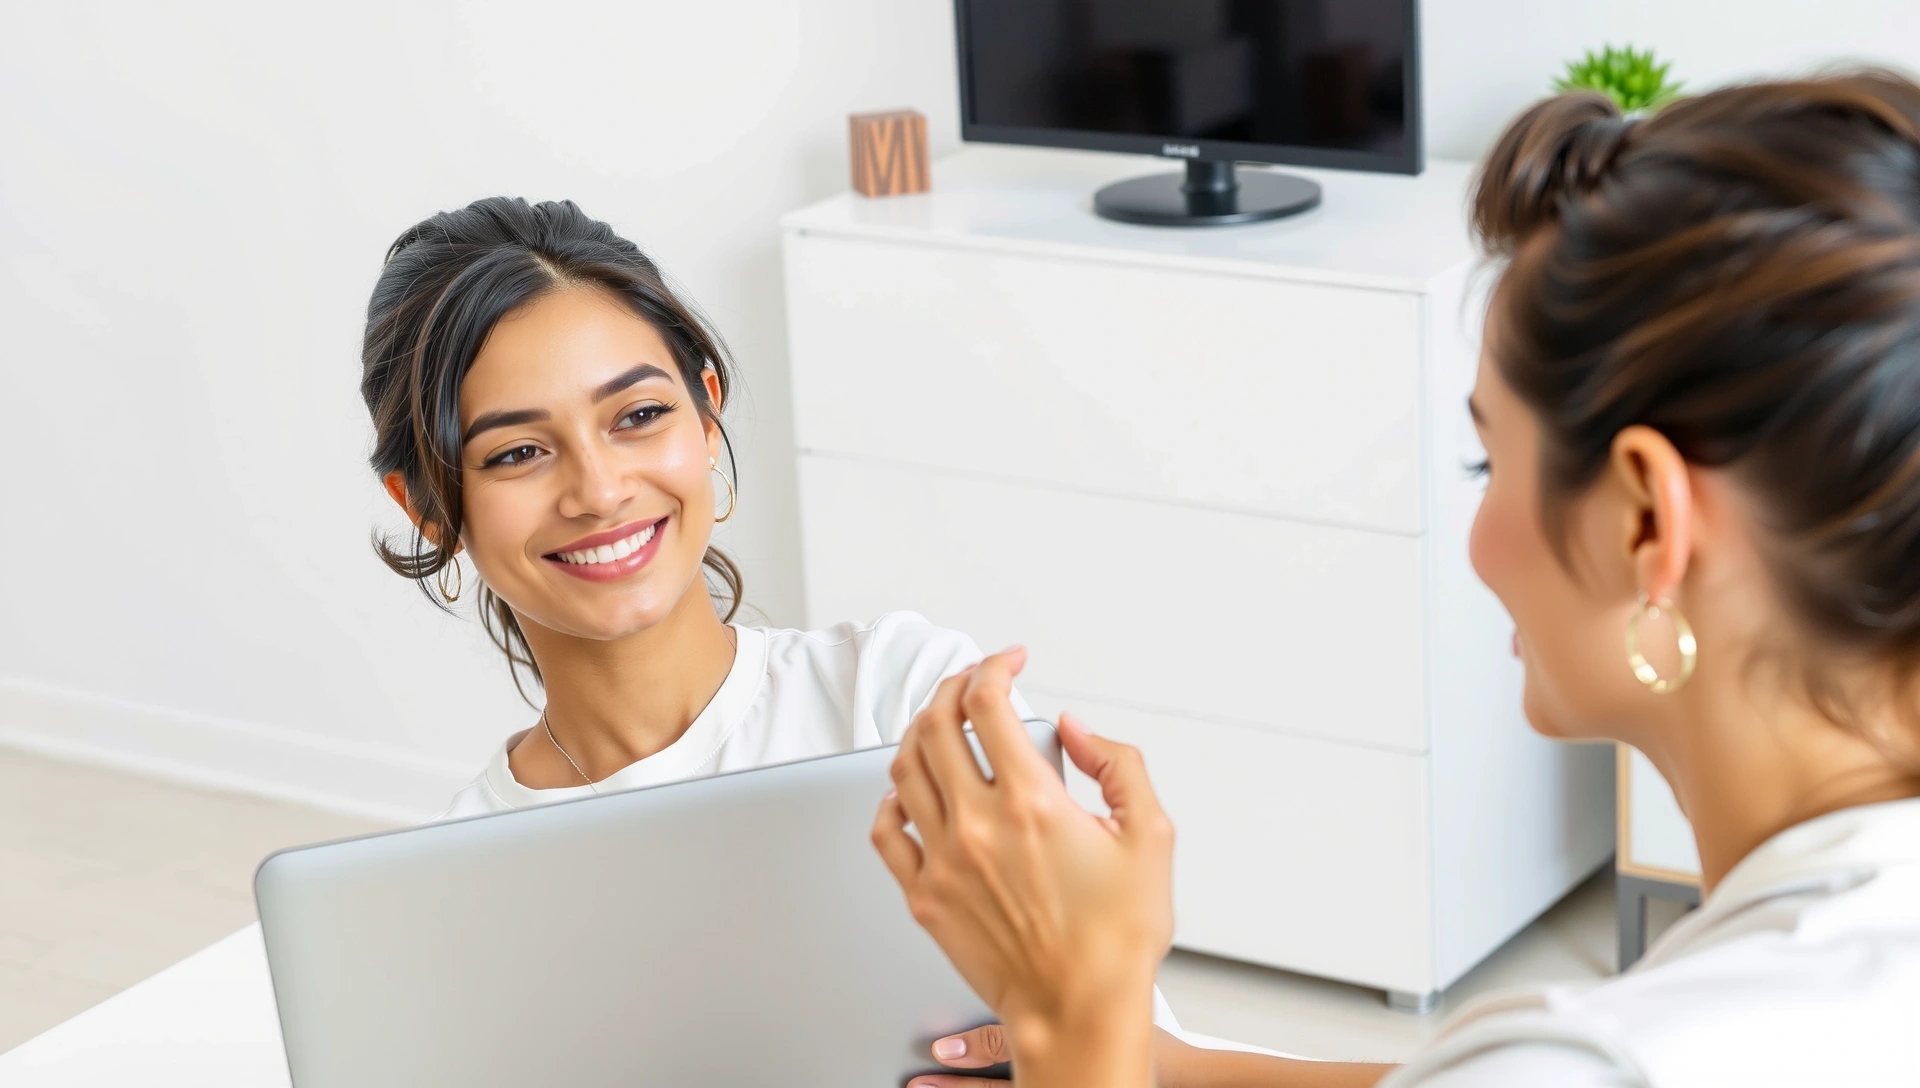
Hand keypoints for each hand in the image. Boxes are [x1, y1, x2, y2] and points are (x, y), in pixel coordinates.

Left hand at [871, 647, 1175, 1087]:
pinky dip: (892, 799)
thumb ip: (1120, 765)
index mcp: (1032, 802)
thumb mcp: (1153, 836)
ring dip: (921, 732)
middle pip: (936, 724)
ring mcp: (944, 860)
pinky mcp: (926, 896)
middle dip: (953, 686)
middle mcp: (978, 825)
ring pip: (904, 769)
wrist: (1080, 1010)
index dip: (995, 666)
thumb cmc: (1117, 938)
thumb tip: (1079, 730)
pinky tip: (910, 792)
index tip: (1009, 662)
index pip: (989, 702)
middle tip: (973, 682)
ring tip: (943, 724)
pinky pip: (886, 832)